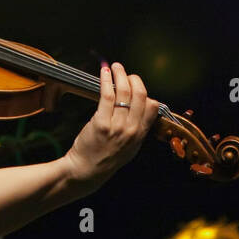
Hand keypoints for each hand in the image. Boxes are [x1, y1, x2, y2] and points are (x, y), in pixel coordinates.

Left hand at [63, 62, 159, 190]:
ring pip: (124, 92)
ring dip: (120, 74)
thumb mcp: (130, 148)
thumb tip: (142, 107)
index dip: (145, 92)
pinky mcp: (101, 122)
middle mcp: (131, 130)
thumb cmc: (106, 158)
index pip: (152, 106)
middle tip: (126, 73)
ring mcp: (117, 126)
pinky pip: (107, 95)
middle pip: (140, 95)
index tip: (136, 86)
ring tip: (116, 67)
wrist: (86, 171)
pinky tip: (105, 72)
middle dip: (134, 79)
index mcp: (140, 135)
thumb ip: (137, 129)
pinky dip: (106, 80)